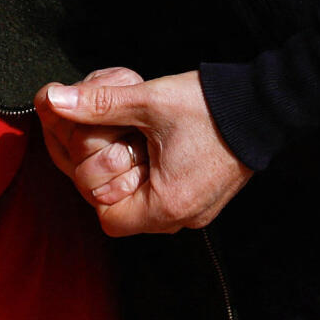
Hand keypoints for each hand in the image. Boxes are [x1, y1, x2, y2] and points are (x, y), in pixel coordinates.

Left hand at [36, 69, 254, 236]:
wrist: (265, 105)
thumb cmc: (209, 107)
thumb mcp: (148, 101)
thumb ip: (98, 104)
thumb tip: (54, 100)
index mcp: (169, 204)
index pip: (109, 219)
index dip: (95, 188)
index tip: (101, 157)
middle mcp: (185, 217)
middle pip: (127, 217)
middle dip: (114, 182)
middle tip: (118, 147)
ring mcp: (199, 210)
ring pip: (147, 209)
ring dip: (135, 180)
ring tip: (138, 146)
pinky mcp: (207, 198)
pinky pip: (168, 200)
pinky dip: (155, 178)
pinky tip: (157, 150)